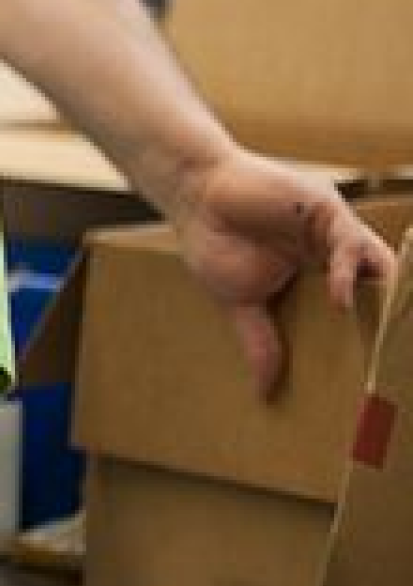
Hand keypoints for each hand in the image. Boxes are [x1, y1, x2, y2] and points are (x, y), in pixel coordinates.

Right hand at [167, 149, 399, 395]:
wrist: (194, 194)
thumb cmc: (214, 241)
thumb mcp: (242, 302)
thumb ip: (260, 341)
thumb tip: (262, 391)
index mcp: (320, 273)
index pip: (362, 304)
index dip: (373, 331)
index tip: (376, 369)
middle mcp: (335, 250)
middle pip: (380, 286)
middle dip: (388, 318)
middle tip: (390, 356)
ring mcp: (334, 230)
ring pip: (377, 266)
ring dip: (383, 298)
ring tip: (382, 334)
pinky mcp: (327, 209)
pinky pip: (351, 242)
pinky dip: (349, 272)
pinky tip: (340, 298)